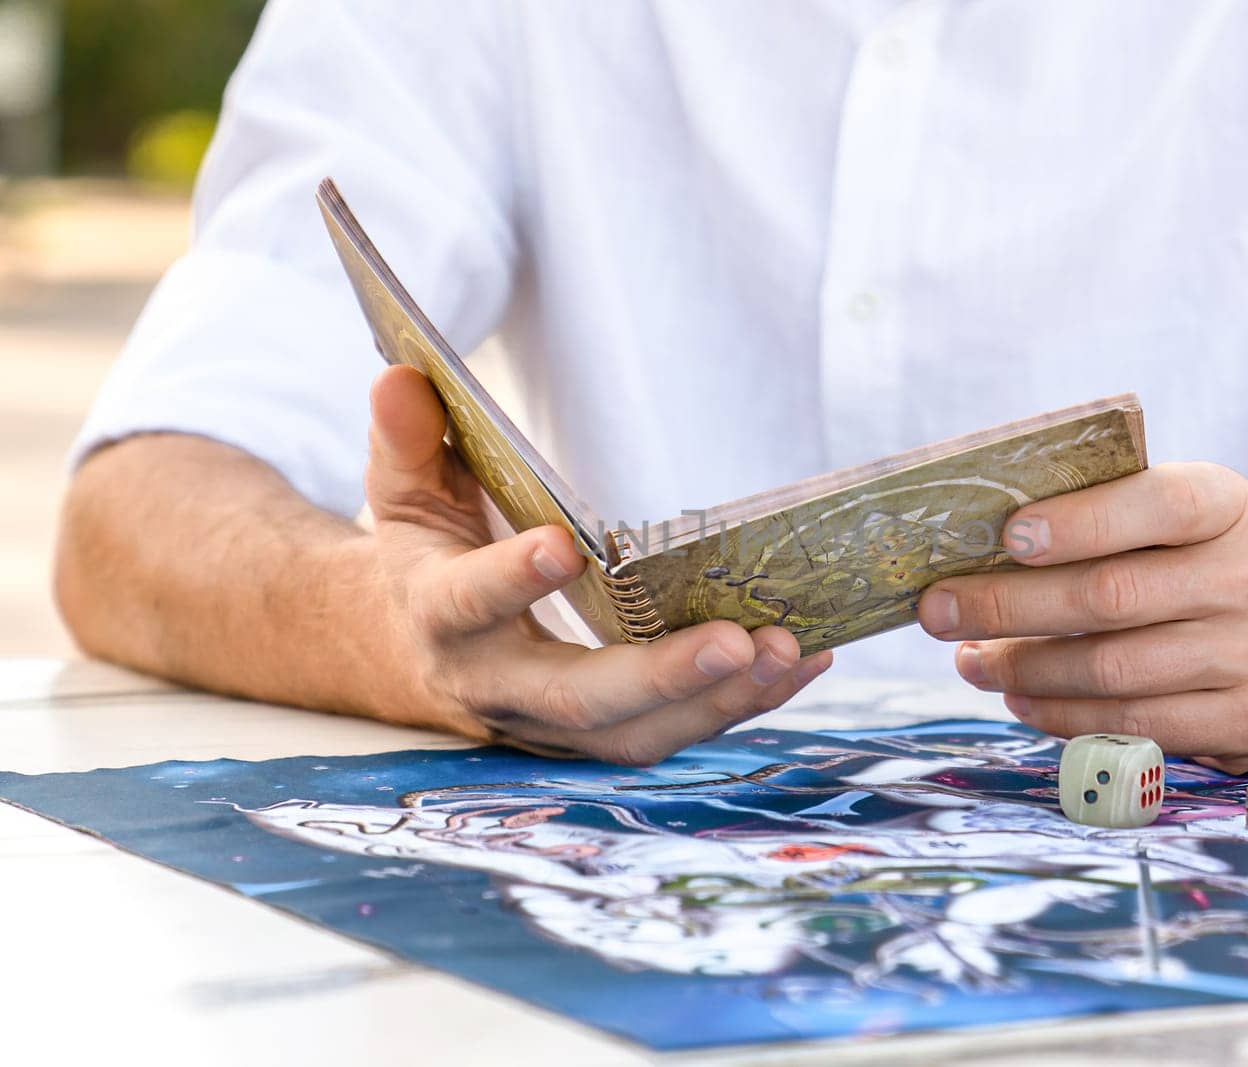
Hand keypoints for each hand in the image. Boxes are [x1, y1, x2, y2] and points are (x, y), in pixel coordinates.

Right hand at [365, 365, 830, 763]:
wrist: (406, 652)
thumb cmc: (423, 555)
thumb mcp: (402, 491)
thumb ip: (406, 440)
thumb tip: (399, 376)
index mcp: (438, 617)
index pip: (468, 604)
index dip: (510, 581)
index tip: (564, 545)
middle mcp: (496, 688)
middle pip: (577, 700)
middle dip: (659, 676)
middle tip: (734, 639)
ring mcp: (552, 725)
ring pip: (637, 735)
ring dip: (719, 701)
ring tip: (788, 650)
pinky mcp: (602, 736)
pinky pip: (676, 731)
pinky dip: (742, 702)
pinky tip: (802, 660)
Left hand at [917, 463, 1247, 772]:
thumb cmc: (1186, 566)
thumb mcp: (1162, 523)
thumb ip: (1093, 519)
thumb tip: (974, 548)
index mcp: (1228, 505)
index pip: (1157, 504)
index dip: (1080, 522)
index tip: (1006, 537)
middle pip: (1112, 596)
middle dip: (1008, 606)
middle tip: (939, 612)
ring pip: (1114, 669)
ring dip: (1024, 669)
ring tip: (971, 662)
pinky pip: (1135, 726)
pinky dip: (1063, 716)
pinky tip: (1020, 699)